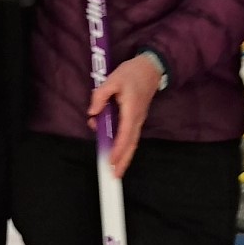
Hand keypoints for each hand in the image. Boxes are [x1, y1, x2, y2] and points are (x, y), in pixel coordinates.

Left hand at [89, 54, 162, 177]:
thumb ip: (101, 95)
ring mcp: (137, 120)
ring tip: (115, 170)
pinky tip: (113, 151)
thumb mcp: (113, 79)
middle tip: (115, 176)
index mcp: (132, 111)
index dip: (118, 150)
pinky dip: (122, 146)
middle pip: (131, 145)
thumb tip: (92, 112)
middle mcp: (137, 119)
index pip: (125, 135)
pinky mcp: (136, 118)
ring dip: (124, 157)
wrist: (150, 68)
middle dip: (124, 162)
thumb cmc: (132, 73)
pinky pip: (129, 136)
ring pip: (131, 142)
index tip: (111, 162)